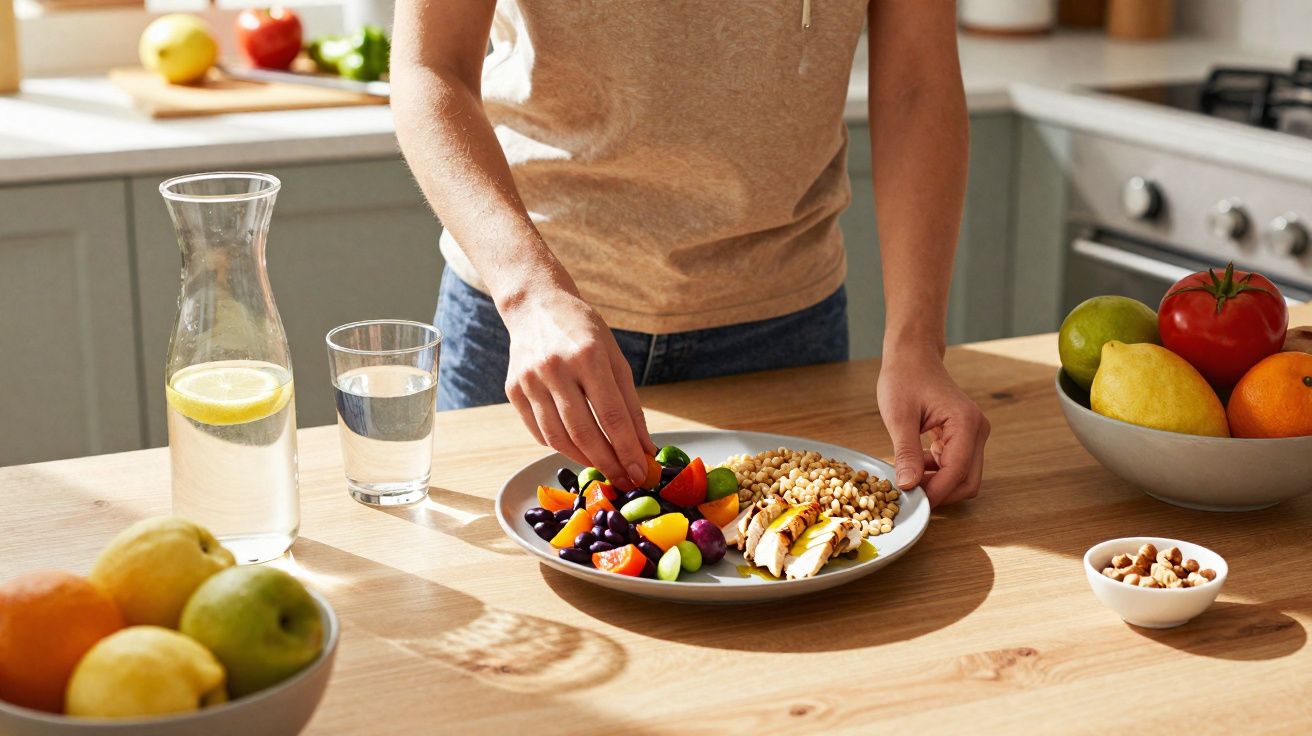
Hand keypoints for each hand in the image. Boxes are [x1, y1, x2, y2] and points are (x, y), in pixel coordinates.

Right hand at [502, 288, 656, 488]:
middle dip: (607, 463)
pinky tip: (576, 448)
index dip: (627, 450)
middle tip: (624, 481)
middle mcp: (555, 368)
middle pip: (584, 432)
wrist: (536, 306)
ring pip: (558, 437)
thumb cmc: (583, 331)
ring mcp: (530, 380)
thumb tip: (644, 448)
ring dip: (584, 459)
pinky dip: (559, 446)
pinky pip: (538, 431)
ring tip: (603, 467)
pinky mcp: (513, 390)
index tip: (640, 473)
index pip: (612, 416)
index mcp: (588, 355)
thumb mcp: (615, 359)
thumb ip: (630, 405)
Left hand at [876, 350, 988, 506]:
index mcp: (965, 423)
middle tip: (910, 496)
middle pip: (969, 481)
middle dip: (941, 494)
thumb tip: (909, 486)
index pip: (957, 472)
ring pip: (964, 477)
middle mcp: (977, 430)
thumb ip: (906, 452)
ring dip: (939, 485)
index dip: (935, 492)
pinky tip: (915, 467)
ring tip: (909, 480)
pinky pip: (957, 466)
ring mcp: (974, 434)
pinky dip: (938, 474)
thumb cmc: (904, 378)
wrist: (913, 357)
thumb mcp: (899, 416)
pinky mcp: (965, 437)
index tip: (911, 502)